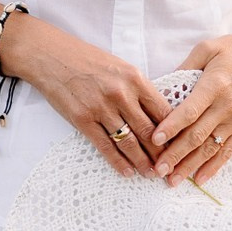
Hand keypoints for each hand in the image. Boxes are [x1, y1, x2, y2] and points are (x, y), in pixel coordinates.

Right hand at [2, 16, 169, 177]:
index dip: (174, 132)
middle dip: (162, 153)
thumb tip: (158, 115)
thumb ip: (138, 89)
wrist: (51, 56)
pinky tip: (127, 172)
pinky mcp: (82, 119)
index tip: (180, 146)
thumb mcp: (120, 67)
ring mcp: (101, 108)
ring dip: (142, 162)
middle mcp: (121, 94)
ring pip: (129, 142)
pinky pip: (105, 146)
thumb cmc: (87, 60)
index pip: (163, 111)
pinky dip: (118, 162)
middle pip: (149, 131)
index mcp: (135, 78)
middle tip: (169, 167)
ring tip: (151, 174)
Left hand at [149, 24, 231, 186]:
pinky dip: (214, 166)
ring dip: (190, 166)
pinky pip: (228, 151)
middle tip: (157, 169)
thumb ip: (184, 67)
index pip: (189, 111)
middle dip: (175, 154)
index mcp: (215, 85)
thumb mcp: (207, 49)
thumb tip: (160, 86)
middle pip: (197, 135)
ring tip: (172, 180)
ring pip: (210, 148)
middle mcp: (227, 106)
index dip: (171, 127)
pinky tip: (200, 179)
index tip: (154, 139)